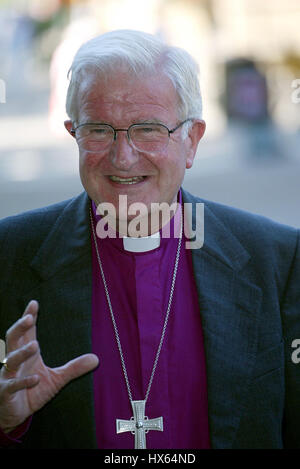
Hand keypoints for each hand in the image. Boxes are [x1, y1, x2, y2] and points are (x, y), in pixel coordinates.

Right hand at [0, 300, 98, 433]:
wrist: (15, 416)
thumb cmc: (33, 391)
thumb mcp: (57, 379)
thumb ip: (74, 368)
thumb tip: (96, 359)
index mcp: (27, 354)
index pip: (27, 332)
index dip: (29, 316)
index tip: (34, 303)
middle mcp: (15, 361)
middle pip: (13, 338)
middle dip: (19, 327)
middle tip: (29, 318)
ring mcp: (8, 376)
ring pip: (11, 359)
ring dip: (22, 352)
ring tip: (35, 345)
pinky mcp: (6, 392)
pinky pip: (12, 385)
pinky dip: (23, 381)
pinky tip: (36, 379)